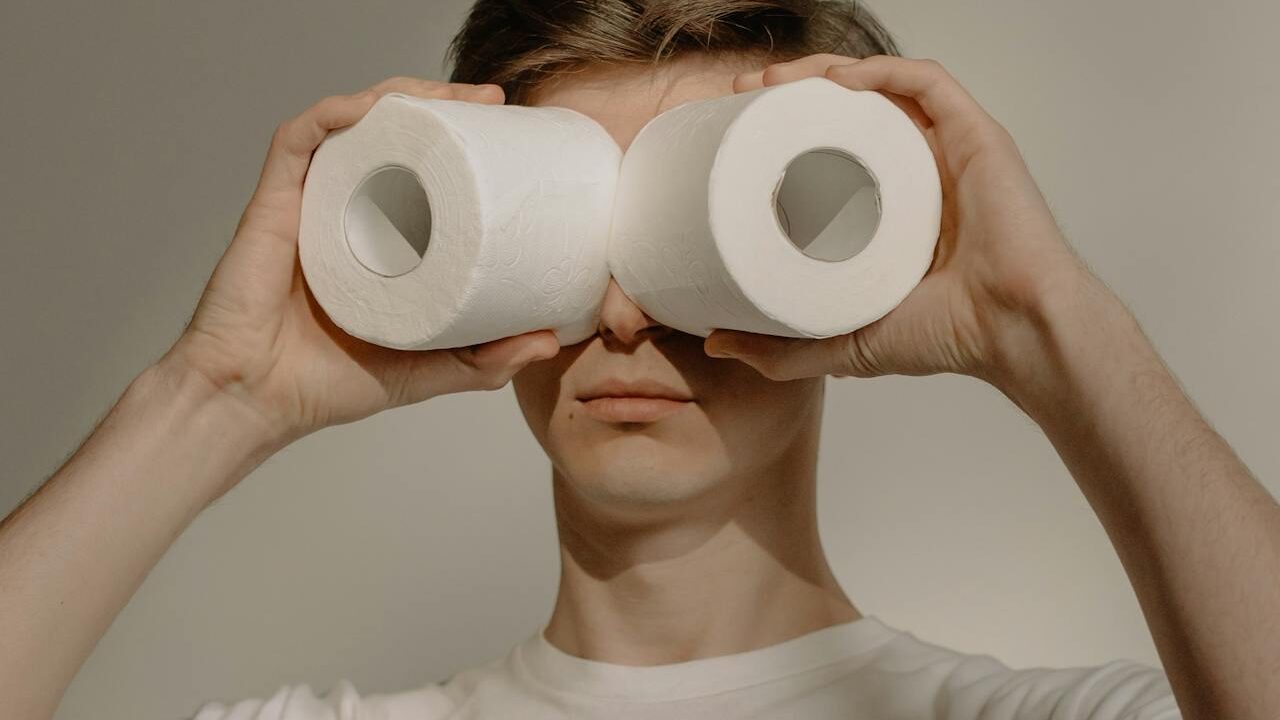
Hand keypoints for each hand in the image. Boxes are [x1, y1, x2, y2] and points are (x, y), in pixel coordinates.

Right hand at [160, 78, 559, 450]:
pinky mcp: (273, 201)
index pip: (423, 173)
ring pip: (353, 121)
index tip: (511, 139)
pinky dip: (338, 112)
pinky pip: (300, 137)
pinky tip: (376, 109)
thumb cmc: (324, 383)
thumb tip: (549, 338)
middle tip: (493, 104)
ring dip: (403, 96)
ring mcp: (309, 200)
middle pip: (392, 133)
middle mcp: (345, 209)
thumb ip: (485, 360)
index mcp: (378, 238)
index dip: (464, 145)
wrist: (254, 401)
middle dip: (443, 105)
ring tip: (453, 97)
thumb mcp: (427, 369)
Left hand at [705, 54, 1091, 384]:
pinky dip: (882, 71)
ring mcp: (946, 152)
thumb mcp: (843, 344)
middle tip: (741, 95)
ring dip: (823, 73)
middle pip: (847, 110)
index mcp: (888, 210)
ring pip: (880, 87)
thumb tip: (717, 341)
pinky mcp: (977, 136)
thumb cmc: (947, 337)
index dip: (779, 136)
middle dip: (789, 93)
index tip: (731, 138)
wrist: (1013, 330)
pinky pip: (928, 83)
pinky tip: (838, 80)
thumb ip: (782, 350)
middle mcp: (914, 173)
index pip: (827, 153)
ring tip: (773, 82)